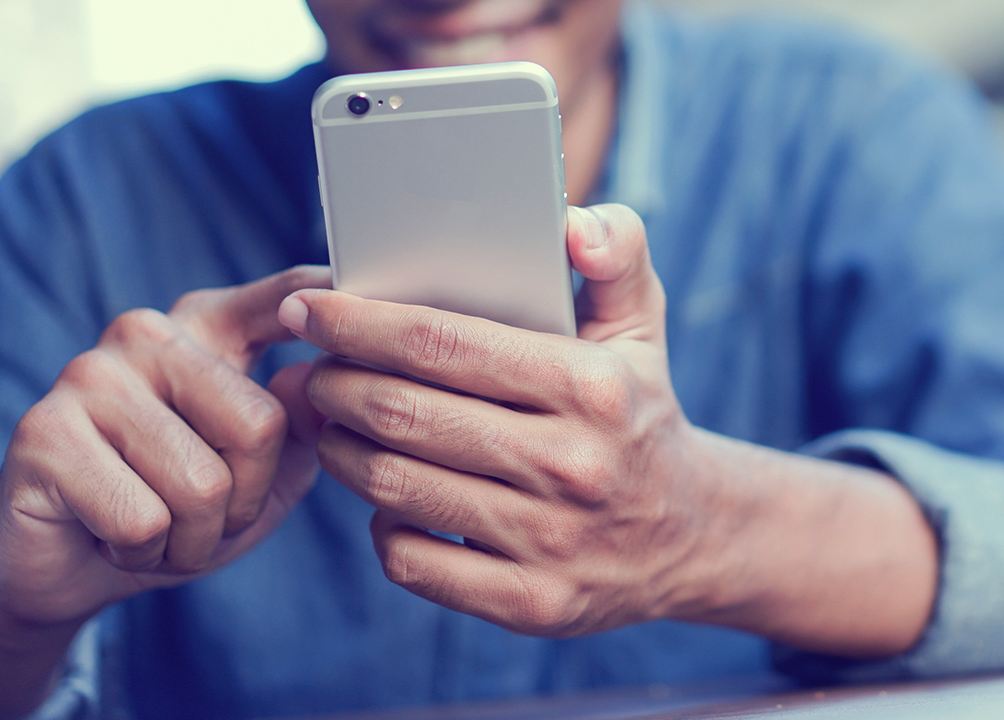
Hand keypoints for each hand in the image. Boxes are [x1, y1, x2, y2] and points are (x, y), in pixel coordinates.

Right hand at [0, 266, 329, 629]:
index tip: (348, 284)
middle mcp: (147, 335)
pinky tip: (110, 539)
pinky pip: (143, 521)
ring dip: (193, 540)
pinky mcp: (44, 434)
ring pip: (202, 485)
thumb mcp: (260, 479)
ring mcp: (89, 376)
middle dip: (245, 503)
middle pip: (258, 425)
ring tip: (156, 530)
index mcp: (206, 332)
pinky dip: (142, 555)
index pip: (277, 302)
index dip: (321, 294)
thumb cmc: (176, 513)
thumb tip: (318, 382)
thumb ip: (300, 431)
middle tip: (202, 520)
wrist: (67, 569)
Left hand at [283, 205, 937, 650]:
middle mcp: (573, 466)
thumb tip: (569, 225)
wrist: (694, 533)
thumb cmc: (640, 412)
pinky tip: (387, 497)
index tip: (311, 309)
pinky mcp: (532, 603)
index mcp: (592, 386)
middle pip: (406, 415)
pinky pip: (413, 562)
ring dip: (342, 450)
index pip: (443, 344)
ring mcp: (552, 543)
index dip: (360, 324)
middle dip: (335, 385)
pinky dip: (381, 525)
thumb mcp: (641, 325)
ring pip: (398, 488)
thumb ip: (614, 252)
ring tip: (330, 422)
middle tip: (310, 370)